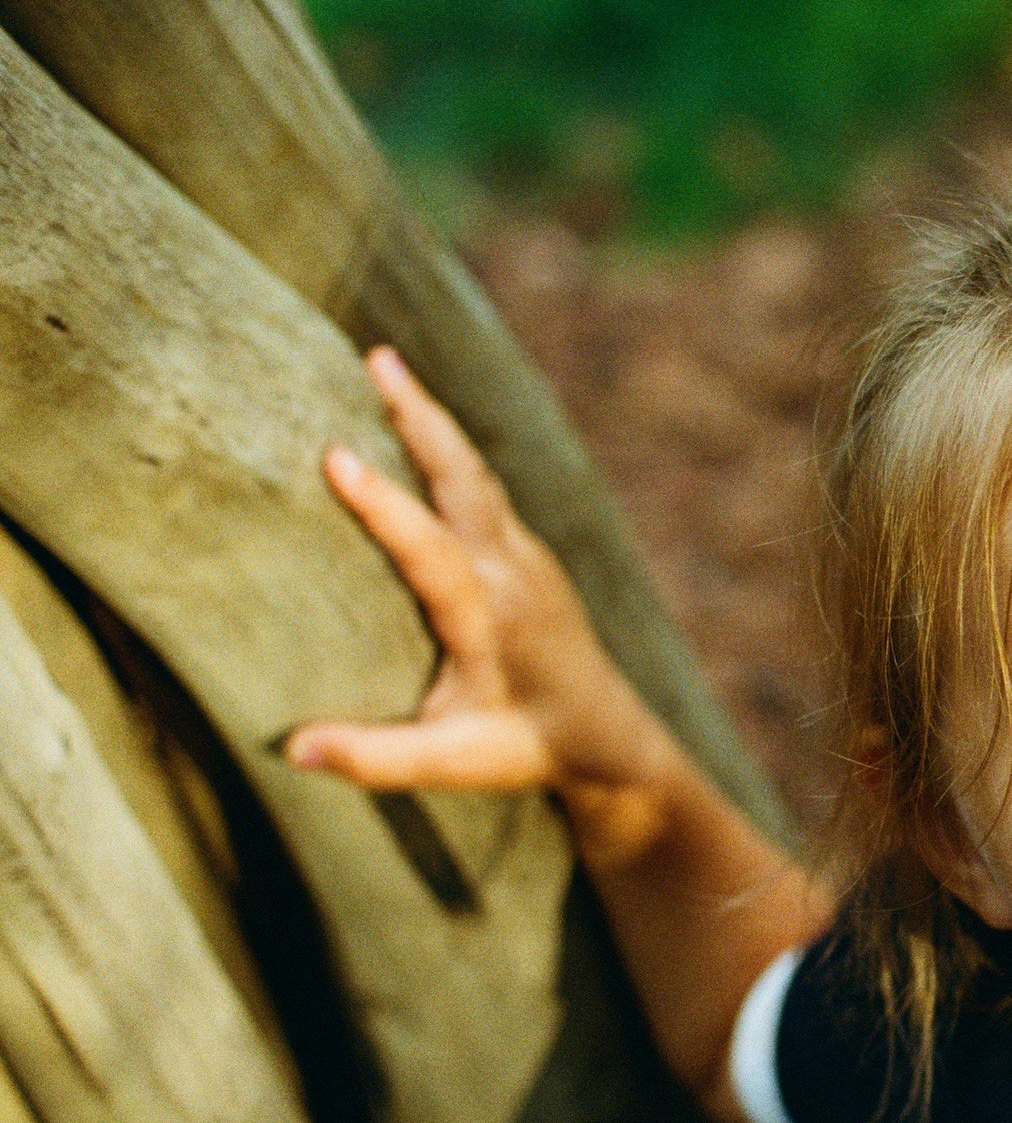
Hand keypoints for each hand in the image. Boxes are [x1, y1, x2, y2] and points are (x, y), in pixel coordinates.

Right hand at [286, 347, 669, 832]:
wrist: (609, 735)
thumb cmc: (527, 748)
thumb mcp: (454, 763)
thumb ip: (376, 758)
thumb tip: (291, 750)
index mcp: (492, 618)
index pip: (434, 551)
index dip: (385, 505)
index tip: (336, 456)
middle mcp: (514, 573)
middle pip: (465, 480)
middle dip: (419, 417)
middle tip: (375, 358)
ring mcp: (527, 556)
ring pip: (475, 475)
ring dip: (430, 421)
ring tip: (382, 367)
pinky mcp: (528, 553)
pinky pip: (482, 489)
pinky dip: (444, 451)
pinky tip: (411, 428)